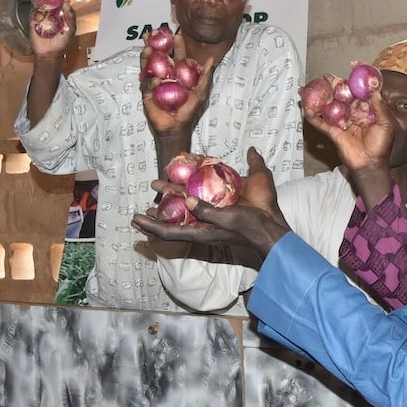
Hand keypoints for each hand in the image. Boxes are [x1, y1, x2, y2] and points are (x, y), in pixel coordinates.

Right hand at [28, 0, 75, 56]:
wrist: (50, 53)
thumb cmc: (62, 42)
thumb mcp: (70, 29)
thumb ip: (70, 17)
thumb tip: (67, 4)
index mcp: (62, 11)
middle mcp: (52, 10)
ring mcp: (42, 14)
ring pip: (40, 0)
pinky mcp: (33, 19)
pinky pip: (34, 11)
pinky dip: (35, 7)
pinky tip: (37, 3)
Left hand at [132, 148, 291, 257]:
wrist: (270, 227)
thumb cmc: (248, 227)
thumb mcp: (227, 220)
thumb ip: (207, 211)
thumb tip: (187, 200)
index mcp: (200, 232)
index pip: (168, 231)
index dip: (150, 226)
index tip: (135, 219)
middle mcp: (202, 223)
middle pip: (173, 216)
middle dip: (158, 207)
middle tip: (148, 191)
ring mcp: (211, 213)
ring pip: (185, 203)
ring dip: (172, 193)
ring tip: (160, 182)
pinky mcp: (221, 204)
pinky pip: (202, 194)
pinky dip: (193, 185)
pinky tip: (188, 174)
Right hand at [142, 31, 215, 138]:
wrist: (176, 127)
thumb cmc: (189, 111)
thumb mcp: (201, 93)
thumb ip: (205, 76)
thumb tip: (211, 59)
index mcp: (178, 73)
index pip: (176, 55)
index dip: (176, 45)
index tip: (176, 35)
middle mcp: (165, 75)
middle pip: (159, 56)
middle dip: (156, 45)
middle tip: (154, 34)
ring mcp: (154, 82)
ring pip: (148, 66)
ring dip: (147, 56)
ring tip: (148, 48)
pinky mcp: (147, 93)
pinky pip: (147, 84)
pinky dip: (152, 81)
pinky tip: (157, 81)